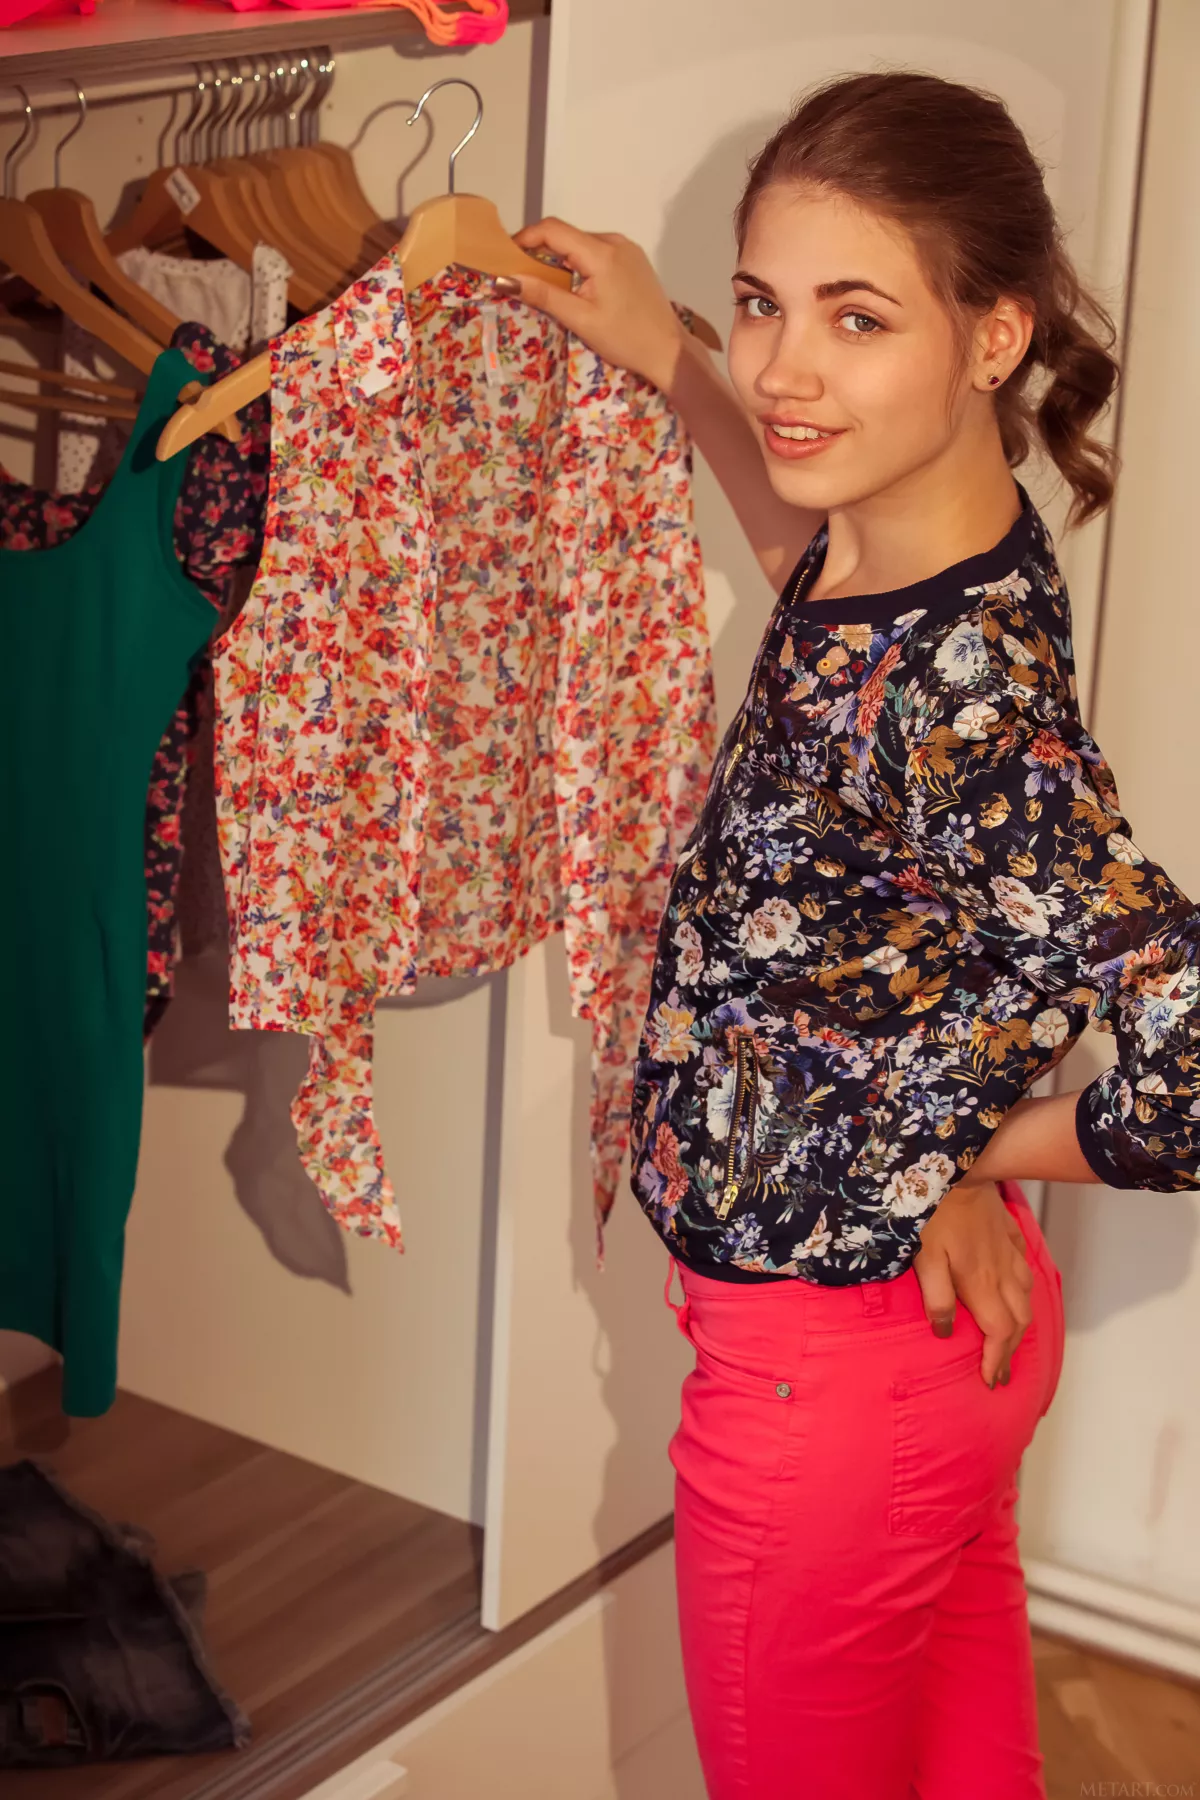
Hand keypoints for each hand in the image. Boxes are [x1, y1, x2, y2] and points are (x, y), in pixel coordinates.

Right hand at [505, 217, 687, 391]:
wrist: (668, 351)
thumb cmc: (625, 339)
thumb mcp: (580, 319)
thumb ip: (543, 295)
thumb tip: (506, 279)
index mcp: (602, 253)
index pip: (553, 229)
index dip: (525, 237)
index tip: (507, 256)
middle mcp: (615, 241)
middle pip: (568, 235)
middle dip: (541, 250)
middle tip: (522, 275)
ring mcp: (627, 249)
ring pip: (582, 243)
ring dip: (561, 258)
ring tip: (546, 284)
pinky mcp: (634, 259)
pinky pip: (598, 252)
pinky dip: (580, 263)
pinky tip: (575, 286)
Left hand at [912, 1180, 1034, 1387]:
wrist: (958, 1168)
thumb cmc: (935, 1213)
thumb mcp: (924, 1258)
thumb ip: (937, 1297)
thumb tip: (946, 1332)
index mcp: (981, 1284)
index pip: (998, 1333)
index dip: (996, 1359)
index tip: (990, 1380)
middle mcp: (1002, 1273)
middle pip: (1017, 1321)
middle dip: (1010, 1351)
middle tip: (1000, 1371)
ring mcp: (1008, 1252)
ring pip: (1025, 1297)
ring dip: (1020, 1322)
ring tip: (1009, 1337)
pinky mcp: (1009, 1233)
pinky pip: (1023, 1267)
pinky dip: (1022, 1288)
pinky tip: (1014, 1288)